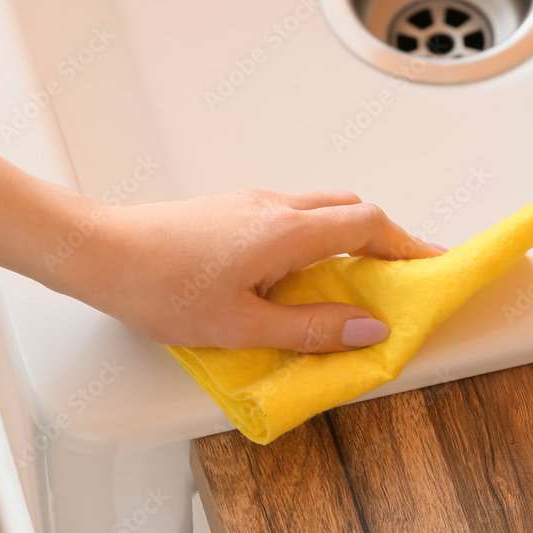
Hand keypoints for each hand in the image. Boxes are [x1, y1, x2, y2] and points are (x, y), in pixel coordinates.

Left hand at [64, 189, 444, 352]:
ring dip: (347, 239)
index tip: (432, 264)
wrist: (101, 253)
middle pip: (351, 208)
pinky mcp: (233, 208)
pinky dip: (316, 239)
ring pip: (321, 210)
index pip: (368, 224)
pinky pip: (293, 216)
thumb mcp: (242, 324)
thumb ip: (311, 328)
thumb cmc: (160, 288)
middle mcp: (275, 206)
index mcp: (285, 231)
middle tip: (395, 278)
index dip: (408, 244)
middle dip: (383, 240)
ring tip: (350, 285)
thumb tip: (366, 329)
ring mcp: (252, 202)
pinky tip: (298, 277)